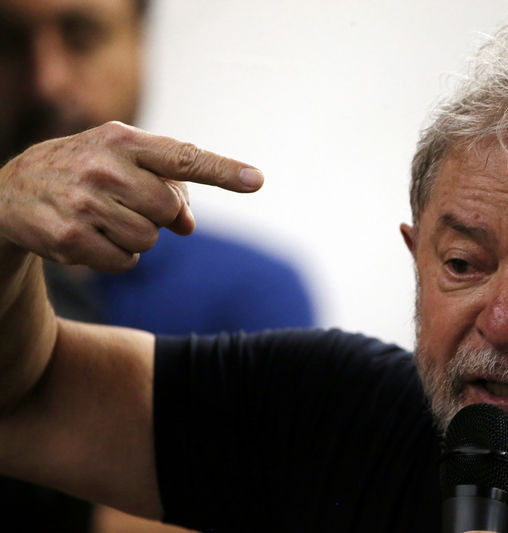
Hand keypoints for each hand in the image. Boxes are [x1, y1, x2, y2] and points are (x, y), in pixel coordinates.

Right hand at [0, 121, 262, 272]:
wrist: (10, 193)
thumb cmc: (83, 173)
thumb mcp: (121, 163)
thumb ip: (165, 184)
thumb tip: (189, 226)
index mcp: (122, 140)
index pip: (183, 157)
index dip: (223, 170)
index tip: (257, 180)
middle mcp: (103, 167)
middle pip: (170, 209)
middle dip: (159, 215)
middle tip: (127, 204)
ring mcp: (85, 204)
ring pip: (150, 240)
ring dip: (137, 237)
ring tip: (103, 219)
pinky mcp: (71, 239)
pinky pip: (126, 262)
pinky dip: (117, 257)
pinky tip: (90, 238)